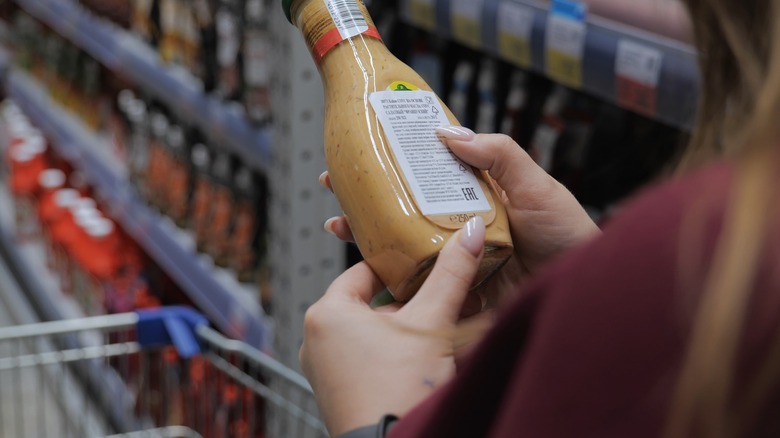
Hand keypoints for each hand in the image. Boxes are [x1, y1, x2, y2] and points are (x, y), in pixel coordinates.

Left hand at [300, 217, 486, 435]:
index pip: (364, 271)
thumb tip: (469, 234)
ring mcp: (324, 369)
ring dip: (408, 329)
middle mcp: (317, 339)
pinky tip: (424, 359)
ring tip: (442, 329)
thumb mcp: (431, 324)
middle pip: (373, 305)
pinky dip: (394, 354)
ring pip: (372, 334)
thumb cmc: (398, 391)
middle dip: (413, 303)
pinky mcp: (337, 393)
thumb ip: (451, 274)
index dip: (400, 265)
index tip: (425, 263)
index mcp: (327, 313)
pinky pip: (366, 359)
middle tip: (446, 299)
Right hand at [321, 127, 599, 304]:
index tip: (359, 153)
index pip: (422, 177)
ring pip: (399, 249)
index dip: (391, 166)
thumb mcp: (535, 185)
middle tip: (332, 189)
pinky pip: (416, 288)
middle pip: (401, 212)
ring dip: (364, 238)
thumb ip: (499, 154)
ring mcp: (451, 264)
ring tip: (338, 225)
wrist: (582, 290)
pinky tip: (366, 273)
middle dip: (363, 201)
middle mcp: (456, 230)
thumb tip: (448, 130)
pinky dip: (388, 283)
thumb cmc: (567, 234)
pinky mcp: (452, 297)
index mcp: (471, 200)